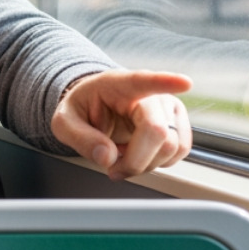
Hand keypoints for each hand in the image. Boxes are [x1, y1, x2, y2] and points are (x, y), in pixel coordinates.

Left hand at [52, 70, 192, 180]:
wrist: (97, 107)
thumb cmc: (83, 109)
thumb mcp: (64, 122)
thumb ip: (80, 138)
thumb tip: (107, 157)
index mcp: (119, 83)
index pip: (144, 81)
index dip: (166, 82)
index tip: (184, 82)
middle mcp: (150, 93)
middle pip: (157, 132)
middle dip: (135, 161)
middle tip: (112, 168)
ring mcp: (168, 107)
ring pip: (172, 147)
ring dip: (145, 164)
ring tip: (123, 155)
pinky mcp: (179, 123)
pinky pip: (179, 152)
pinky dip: (157, 162)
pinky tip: (138, 154)